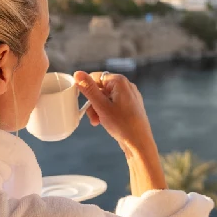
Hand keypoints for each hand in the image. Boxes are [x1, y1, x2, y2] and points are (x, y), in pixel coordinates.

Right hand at [73, 71, 165, 194]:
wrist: (139, 142)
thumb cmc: (121, 124)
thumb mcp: (101, 106)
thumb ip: (89, 89)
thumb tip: (77, 73)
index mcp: (119, 81)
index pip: (95, 77)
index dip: (87, 90)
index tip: (84, 103)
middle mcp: (126, 85)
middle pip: (100, 89)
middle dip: (93, 103)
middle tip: (92, 117)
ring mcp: (129, 96)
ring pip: (106, 98)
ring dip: (98, 109)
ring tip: (98, 122)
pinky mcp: (130, 105)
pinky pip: (113, 104)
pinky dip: (106, 112)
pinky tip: (105, 122)